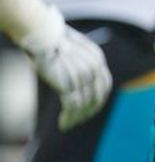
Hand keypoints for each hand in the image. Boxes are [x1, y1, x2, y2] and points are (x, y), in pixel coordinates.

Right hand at [17, 10, 112, 129]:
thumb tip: (77, 82)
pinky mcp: (68, 83)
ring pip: (84, 104)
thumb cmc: (53, 44)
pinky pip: (72, 106)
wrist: (43, 37)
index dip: (99, 99)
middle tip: (78, 121)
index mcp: (97, 59)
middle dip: (89, 112)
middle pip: (97, 97)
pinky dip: (68, 118)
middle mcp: (94, 68)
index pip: (104, 85)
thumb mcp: (74, 53)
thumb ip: (80, 65)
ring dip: (76, 118)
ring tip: (68, 125)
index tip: (90, 109)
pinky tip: (63, 124)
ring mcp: (82, 76)